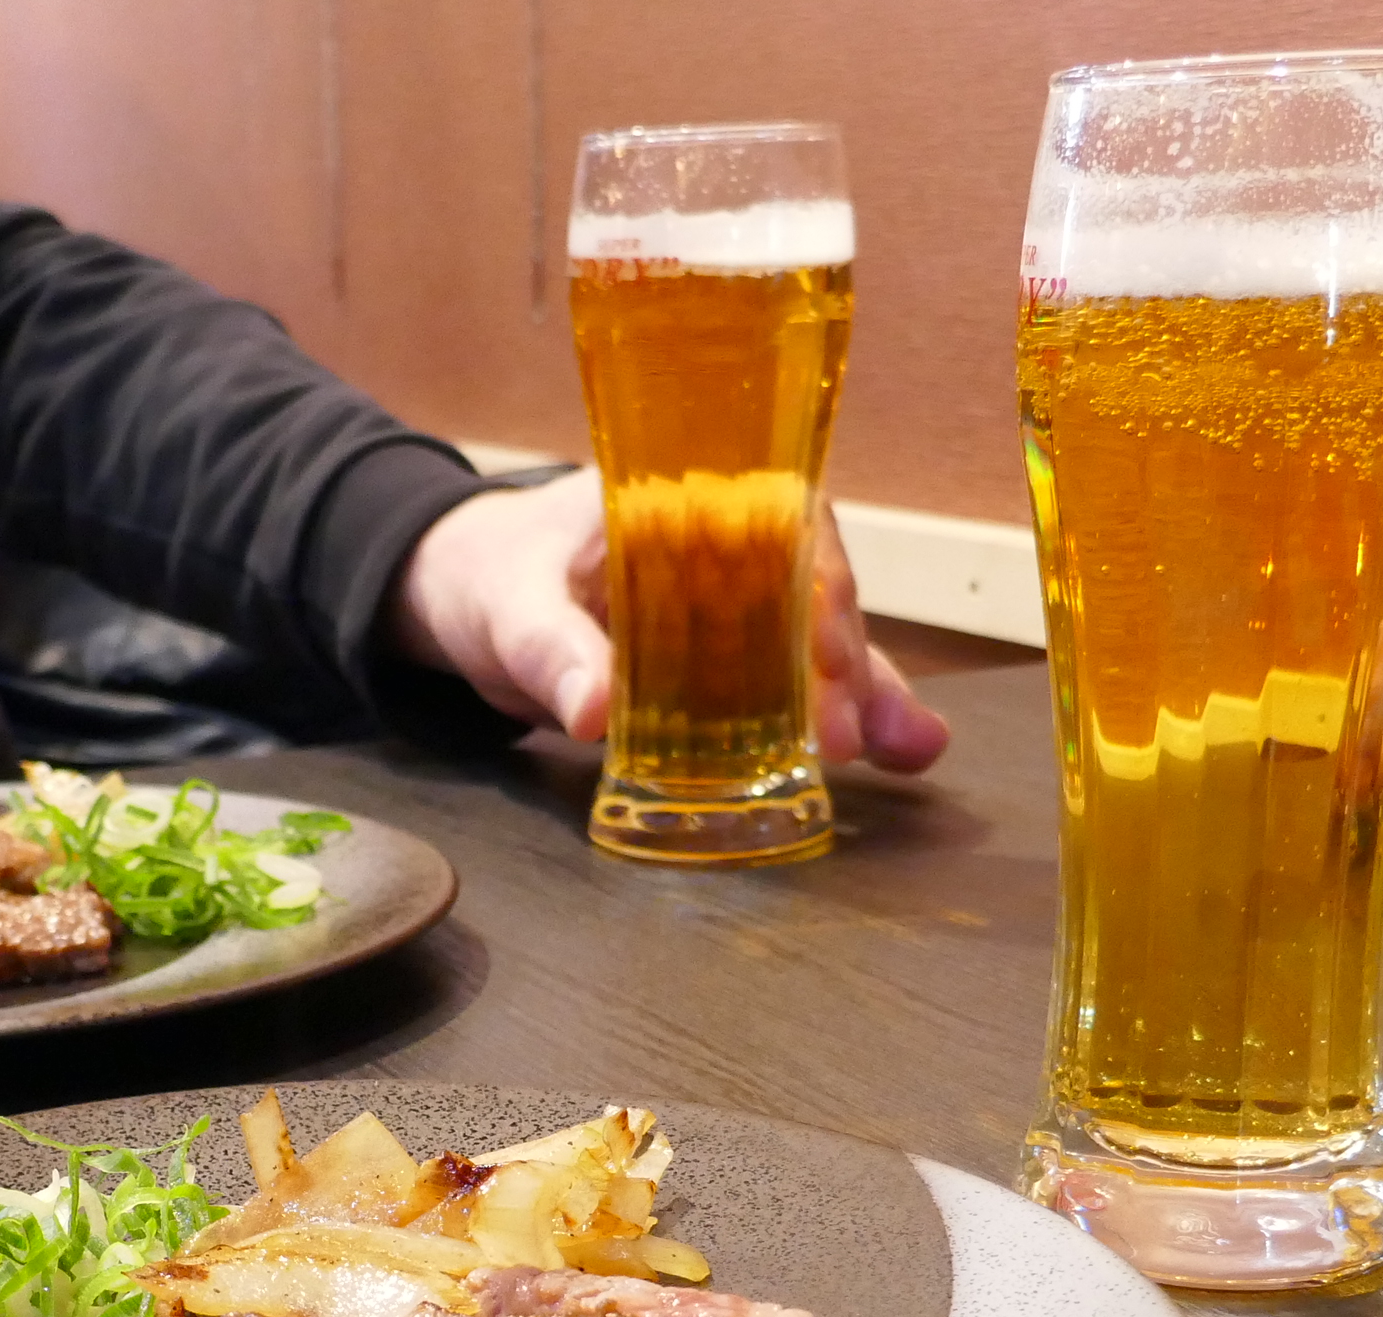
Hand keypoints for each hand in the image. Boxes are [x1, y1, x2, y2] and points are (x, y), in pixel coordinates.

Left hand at [384, 465, 951, 774]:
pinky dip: (838, 714)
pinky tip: (895, 754)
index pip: (779, 529)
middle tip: (856, 740)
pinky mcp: (729, 652)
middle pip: (814, 591)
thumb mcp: (507, 608)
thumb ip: (549, 652)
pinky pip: (793, 680)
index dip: (812, 595)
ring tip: (915, 750)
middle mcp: (729, 539)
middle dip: (850, 664)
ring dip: (868, 694)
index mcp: (685, 497)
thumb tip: (595, 712)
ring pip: (817, 640)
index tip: (822, 667)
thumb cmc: (490, 575)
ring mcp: (735, 598)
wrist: (468, 591)